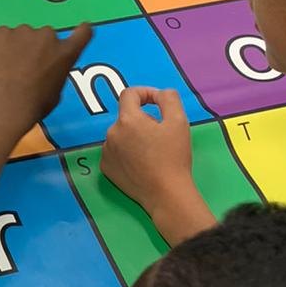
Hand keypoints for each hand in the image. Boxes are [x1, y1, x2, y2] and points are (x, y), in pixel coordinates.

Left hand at [0, 23, 92, 131]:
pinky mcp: (3, 32)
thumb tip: (48, 70)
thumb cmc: (35, 104)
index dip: (82, 30)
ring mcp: (25, 31)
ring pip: (23, 36)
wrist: (8, 103)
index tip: (82, 28)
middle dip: (38, 47)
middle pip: (46, 36)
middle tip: (27, 66)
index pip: (83, 33)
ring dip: (18, 46)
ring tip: (10, 68)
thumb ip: (56, 72)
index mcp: (66, 53)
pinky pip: (3, 35)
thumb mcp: (56, 90)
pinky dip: (0, 45)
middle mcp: (48, 36)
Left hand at [101, 87, 214, 242]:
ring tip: (153, 151)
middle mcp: (111, 133)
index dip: (145, 93)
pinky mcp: (106, 168)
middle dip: (144, 119)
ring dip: (135, 136)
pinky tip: (142, 163)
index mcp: (127, 120)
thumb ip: (169, 98)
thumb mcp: (179, 121)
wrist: (166, 194)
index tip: (158, 103)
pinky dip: (127, 152)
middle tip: (162, 135)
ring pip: (121, 134)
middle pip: (127, 116)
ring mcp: (106, 152)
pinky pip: (116, 151)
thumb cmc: (173, 157)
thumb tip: (159, 94)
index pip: (129, 94)